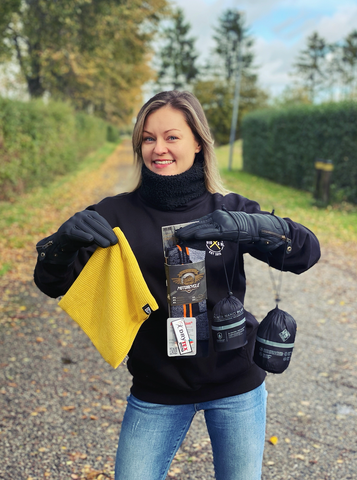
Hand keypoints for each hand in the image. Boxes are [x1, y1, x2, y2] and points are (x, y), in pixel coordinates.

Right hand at [36, 210, 117, 263]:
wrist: (63, 241)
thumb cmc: (82, 236)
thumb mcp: (92, 232)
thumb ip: (100, 232)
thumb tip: (113, 237)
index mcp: (88, 213)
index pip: (100, 221)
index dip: (108, 229)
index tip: (116, 237)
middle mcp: (80, 215)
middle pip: (95, 225)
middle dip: (106, 234)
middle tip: (114, 242)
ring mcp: (73, 221)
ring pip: (88, 230)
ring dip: (98, 238)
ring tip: (107, 245)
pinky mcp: (67, 230)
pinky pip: (77, 233)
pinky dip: (83, 236)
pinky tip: (90, 239)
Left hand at [176, 209, 290, 252]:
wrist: (259, 227)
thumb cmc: (245, 230)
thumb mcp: (228, 229)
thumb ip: (217, 230)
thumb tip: (203, 235)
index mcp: (216, 218)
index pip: (200, 224)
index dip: (189, 228)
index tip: (178, 233)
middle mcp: (218, 219)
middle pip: (199, 225)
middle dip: (186, 231)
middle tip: (175, 236)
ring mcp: (222, 223)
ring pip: (203, 228)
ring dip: (191, 232)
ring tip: (180, 236)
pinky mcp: (227, 229)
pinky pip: (213, 232)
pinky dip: (204, 233)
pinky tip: (194, 235)